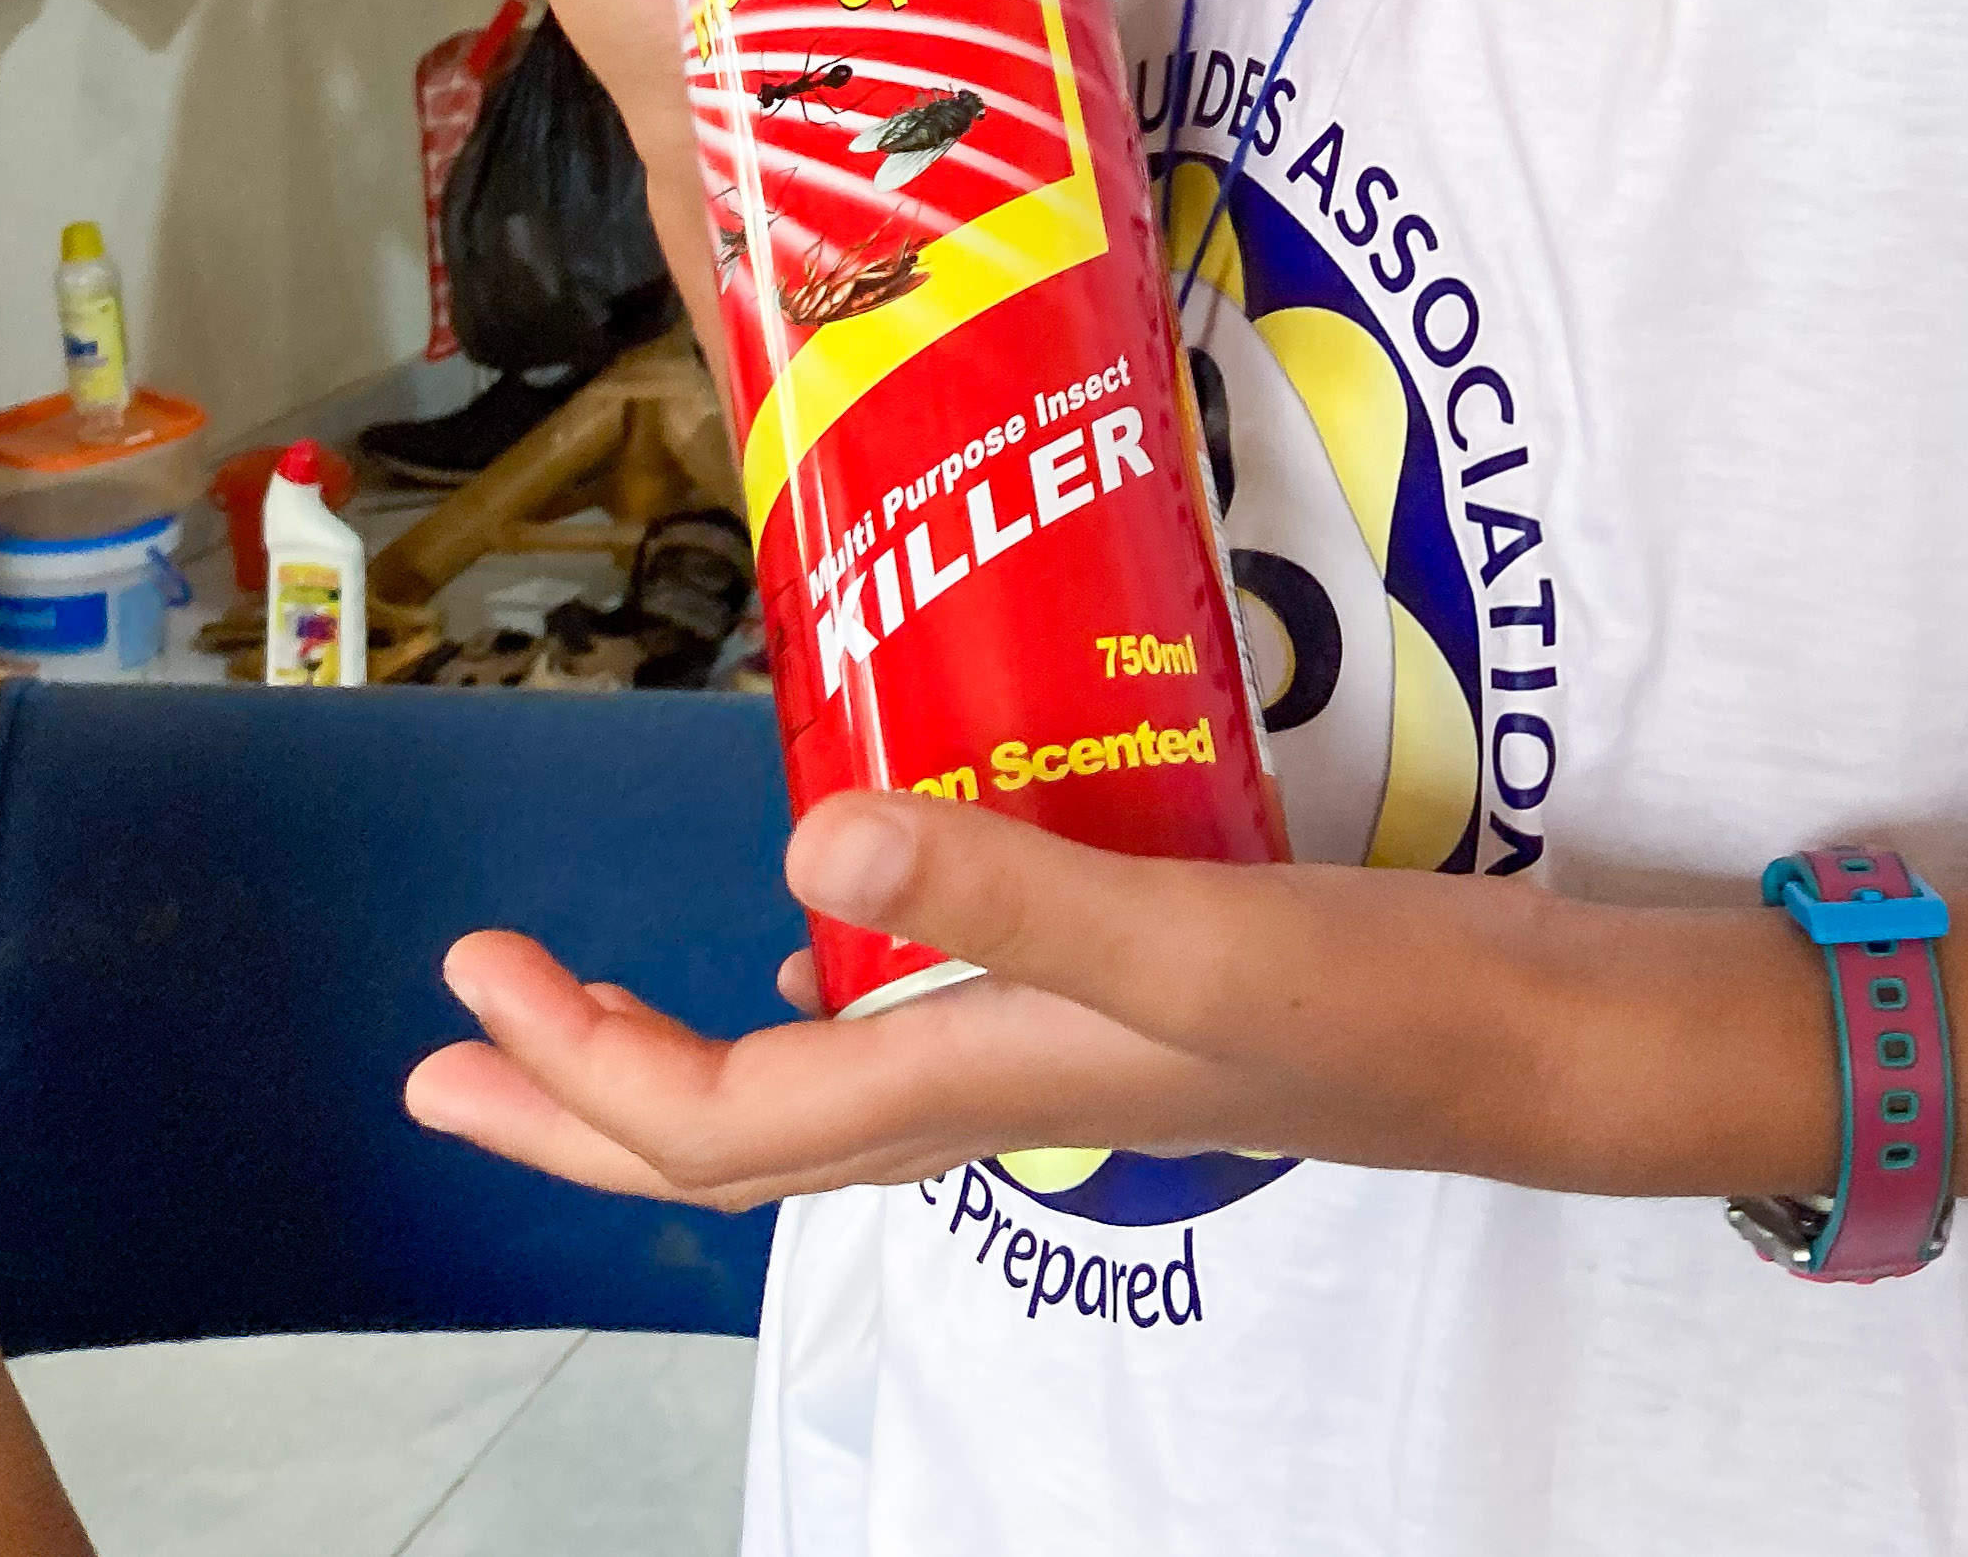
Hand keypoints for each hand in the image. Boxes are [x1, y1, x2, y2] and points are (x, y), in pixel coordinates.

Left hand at [403, 790, 1833, 1212]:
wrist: (1521, 1042)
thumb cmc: (1362, 999)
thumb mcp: (1181, 930)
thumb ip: (1000, 886)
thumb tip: (800, 837)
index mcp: (972, 1082)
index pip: (721, 1115)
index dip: (580, 1067)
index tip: (477, 988)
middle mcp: (981, 1086)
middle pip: (729, 1131)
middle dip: (575, 1100)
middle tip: (447, 1057)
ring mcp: (1039, 1057)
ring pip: (806, 1083)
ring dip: (671, 1057)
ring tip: (580, 1009)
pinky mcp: (1100, 1003)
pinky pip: (904, 1024)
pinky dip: (819, 992)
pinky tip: (826, 918)